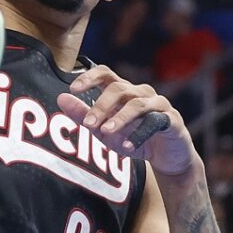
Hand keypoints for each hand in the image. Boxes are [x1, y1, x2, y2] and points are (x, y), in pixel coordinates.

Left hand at [58, 65, 198, 177]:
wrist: (167, 158)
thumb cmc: (134, 139)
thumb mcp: (104, 131)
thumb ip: (84, 115)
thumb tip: (60, 98)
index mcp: (123, 90)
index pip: (105, 73)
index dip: (89, 77)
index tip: (73, 89)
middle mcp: (141, 92)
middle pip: (119, 89)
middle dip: (101, 106)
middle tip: (88, 124)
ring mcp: (159, 104)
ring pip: (137, 104)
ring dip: (120, 118)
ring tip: (105, 132)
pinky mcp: (172, 120)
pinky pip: (155, 122)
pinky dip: (139, 134)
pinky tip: (127, 148)